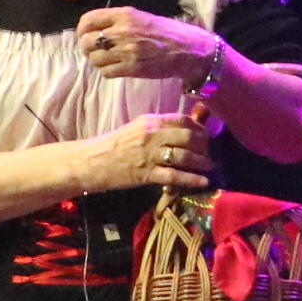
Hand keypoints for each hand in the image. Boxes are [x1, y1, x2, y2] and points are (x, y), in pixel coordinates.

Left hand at [76, 6, 215, 83]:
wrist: (189, 50)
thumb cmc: (167, 32)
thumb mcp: (142, 17)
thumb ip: (119, 21)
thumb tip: (96, 30)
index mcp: (125, 15)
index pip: (88, 21)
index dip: (82, 30)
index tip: (86, 35)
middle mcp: (122, 31)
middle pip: (87, 42)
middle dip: (88, 48)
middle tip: (96, 51)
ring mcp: (126, 51)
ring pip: (95, 59)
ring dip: (98, 61)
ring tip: (109, 60)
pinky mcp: (132, 68)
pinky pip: (106, 72)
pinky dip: (108, 71)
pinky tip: (117, 68)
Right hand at [85, 112, 210, 193]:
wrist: (91, 161)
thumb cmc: (115, 145)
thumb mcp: (138, 129)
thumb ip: (160, 127)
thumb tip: (186, 127)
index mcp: (150, 121)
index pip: (182, 120)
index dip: (199, 127)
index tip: (206, 134)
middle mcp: (152, 135)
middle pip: (188, 136)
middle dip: (204, 144)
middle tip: (209, 151)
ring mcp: (149, 154)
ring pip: (184, 155)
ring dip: (202, 161)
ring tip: (210, 166)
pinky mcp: (146, 173)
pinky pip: (174, 176)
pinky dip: (191, 179)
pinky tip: (203, 181)